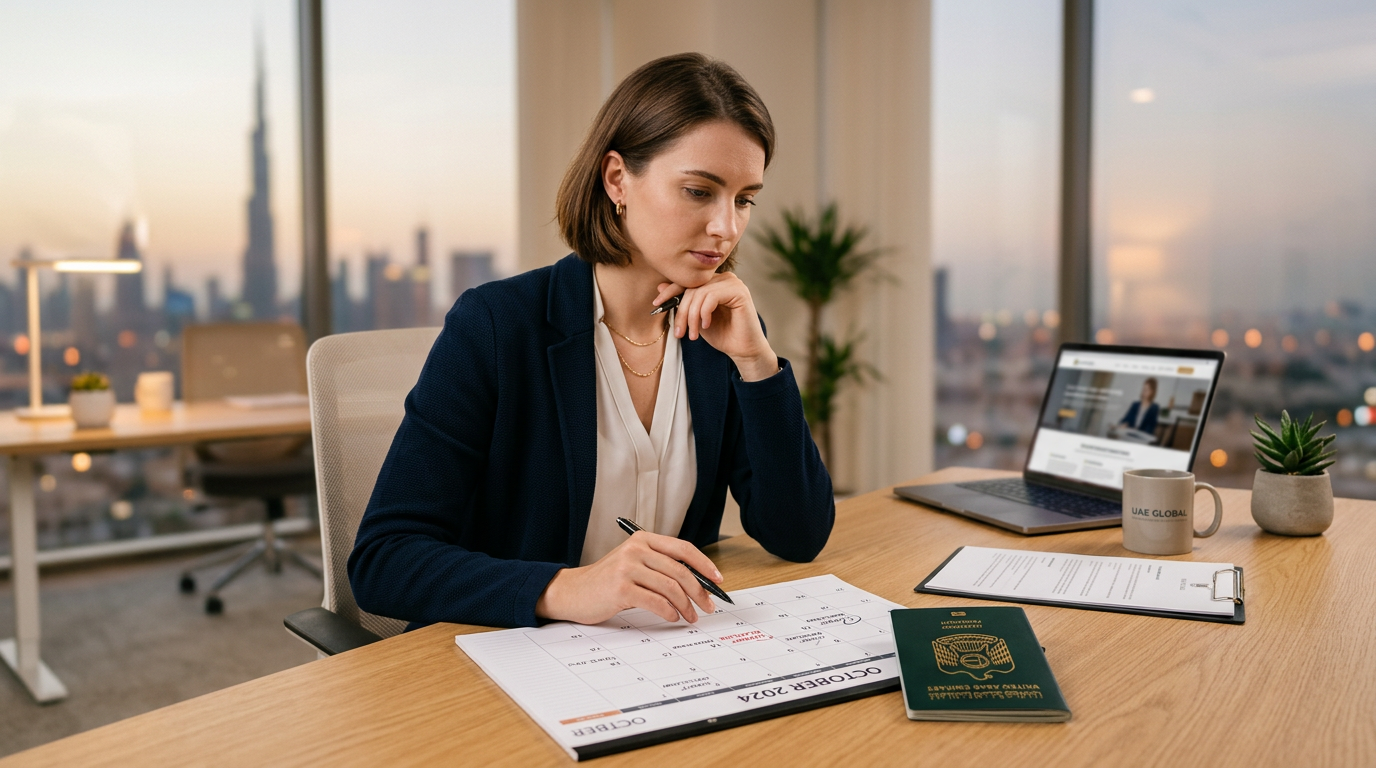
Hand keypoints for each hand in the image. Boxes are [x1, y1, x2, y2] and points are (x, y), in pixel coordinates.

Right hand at [535, 531, 721, 624]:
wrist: (572, 591)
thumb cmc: (606, 581)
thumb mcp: (633, 563)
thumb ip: (659, 566)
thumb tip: (698, 583)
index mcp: (643, 539)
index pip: (683, 548)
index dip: (704, 564)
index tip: (718, 580)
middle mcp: (636, 549)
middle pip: (680, 570)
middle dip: (700, 591)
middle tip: (708, 606)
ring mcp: (627, 567)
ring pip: (671, 588)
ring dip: (686, 606)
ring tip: (690, 616)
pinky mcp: (621, 588)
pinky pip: (656, 602)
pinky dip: (669, 612)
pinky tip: (672, 618)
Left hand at [654, 273, 779, 381]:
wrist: (743, 350)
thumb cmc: (722, 334)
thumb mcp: (695, 318)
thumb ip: (682, 302)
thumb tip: (660, 287)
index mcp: (714, 282)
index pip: (687, 281)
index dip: (670, 291)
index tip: (656, 304)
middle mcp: (724, 278)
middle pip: (692, 288)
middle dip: (681, 311)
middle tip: (678, 332)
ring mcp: (732, 283)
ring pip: (700, 293)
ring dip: (692, 316)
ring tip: (692, 334)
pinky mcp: (739, 291)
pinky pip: (711, 297)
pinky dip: (704, 313)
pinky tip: (706, 326)